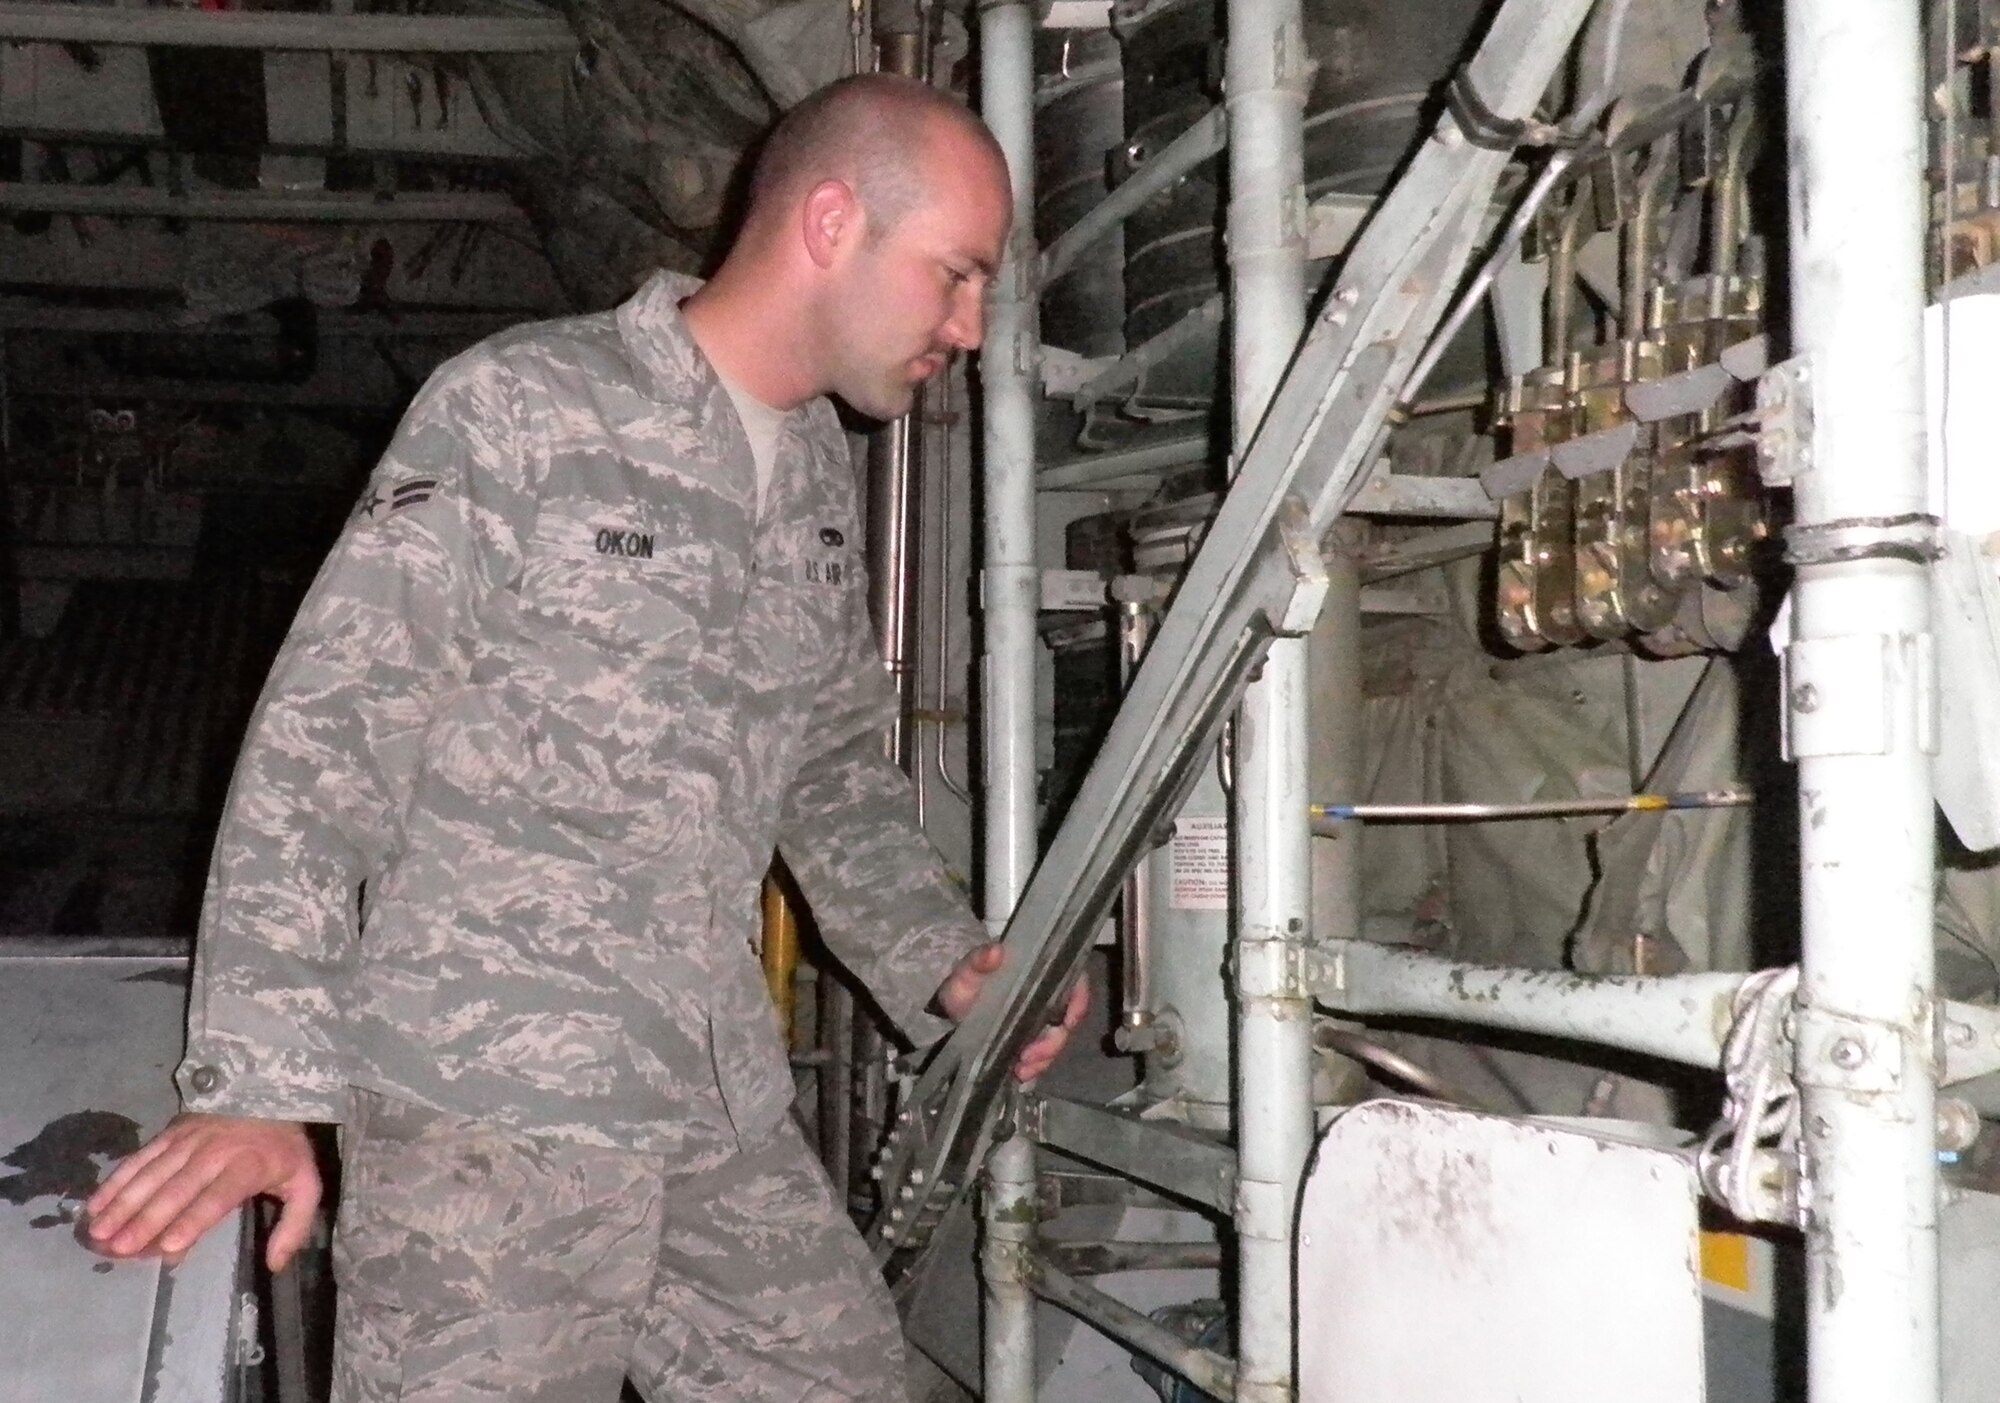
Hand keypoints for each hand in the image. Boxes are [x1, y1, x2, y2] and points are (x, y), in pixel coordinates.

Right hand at [84, 1113, 319, 1271]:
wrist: (270, 1091)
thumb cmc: (284, 1148)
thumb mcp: (305, 1183)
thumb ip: (295, 1225)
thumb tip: (276, 1264)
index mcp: (248, 1166)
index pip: (217, 1197)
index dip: (193, 1220)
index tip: (169, 1247)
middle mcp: (214, 1152)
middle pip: (177, 1189)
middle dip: (147, 1219)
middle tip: (120, 1248)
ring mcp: (188, 1140)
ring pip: (151, 1174)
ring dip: (123, 1203)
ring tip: (99, 1232)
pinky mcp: (170, 1132)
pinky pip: (140, 1158)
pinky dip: (116, 1180)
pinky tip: (95, 1204)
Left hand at [935, 943, 1089, 1082]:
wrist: (952, 1009)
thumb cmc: (965, 983)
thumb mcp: (968, 971)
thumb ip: (978, 960)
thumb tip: (995, 951)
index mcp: (1040, 971)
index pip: (1075, 982)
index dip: (1078, 1002)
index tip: (1066, 1023)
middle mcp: (1048, 995)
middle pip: (1068, 1019)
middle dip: (1053, 1043)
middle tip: (1029, 1056)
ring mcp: (1042, 1020)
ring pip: (1057, 1041)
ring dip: (1044, 1059)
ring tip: (1021, 1070)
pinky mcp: (1032, 1040)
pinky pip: (1044, 1055)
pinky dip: (1035, 1067)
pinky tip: (1019, 1073)